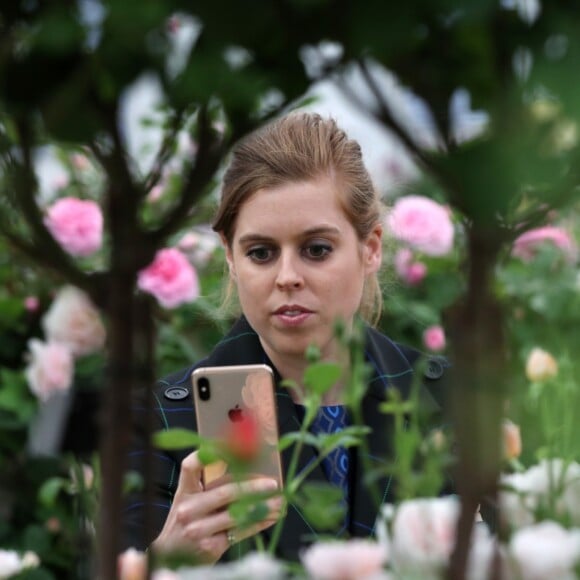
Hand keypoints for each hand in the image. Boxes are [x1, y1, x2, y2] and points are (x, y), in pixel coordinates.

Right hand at [150, 450, 281, 562]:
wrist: (172, 554)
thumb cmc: (188, 520)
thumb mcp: (191, 500)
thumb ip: (211, 486)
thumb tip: (248, 468)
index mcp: (184, 492)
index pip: (190, 467)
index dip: (207, 454)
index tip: (229, 444)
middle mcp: (189, 509)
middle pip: (225, 491)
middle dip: (253, 486)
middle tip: (273, 483)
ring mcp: (199, 529)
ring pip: (237, 514)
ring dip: (262, 507)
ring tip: (279, 501)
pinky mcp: (210, 546)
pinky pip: (240, 531)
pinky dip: (258, 523)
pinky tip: (271, 516)